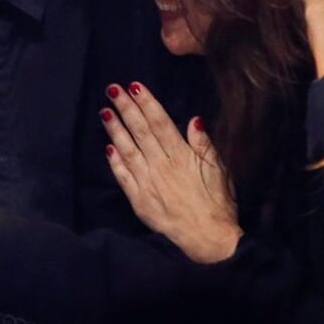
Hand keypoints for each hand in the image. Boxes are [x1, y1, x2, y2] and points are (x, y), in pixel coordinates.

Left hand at [101, 82, 239, 263]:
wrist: (208, 238)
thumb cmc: (217, 203)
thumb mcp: (218, 169)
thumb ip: (204, 144)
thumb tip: (194, 120)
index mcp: (182, 156)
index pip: (160, 122)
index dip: (146, 103)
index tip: (134, 86)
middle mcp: (162, 165)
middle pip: (140, 131)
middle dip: (126, 108)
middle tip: (111, 89)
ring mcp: (148, 182)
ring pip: (128, 150)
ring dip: (115, 130)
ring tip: (105, 111)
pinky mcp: (139, 200)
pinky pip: (124, 177)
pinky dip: (115, 162)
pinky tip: (107, 148)